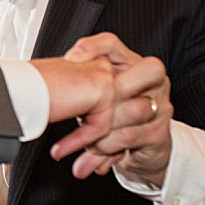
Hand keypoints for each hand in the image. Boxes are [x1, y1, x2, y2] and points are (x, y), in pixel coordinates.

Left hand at [60, 33, 172, 183]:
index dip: (94, 47)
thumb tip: (44, 84)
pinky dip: (103, 151)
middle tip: (83, 106)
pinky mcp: (159, 133)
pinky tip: (88, 161)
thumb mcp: (93, 97)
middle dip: (113, 86)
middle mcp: (151, 82)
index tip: (70, 59)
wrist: (141, 146)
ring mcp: (159, 106)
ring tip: (72, 145)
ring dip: (98, 130)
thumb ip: (79, 89)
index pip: (113, 44)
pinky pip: (128, 137)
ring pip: (132, 110)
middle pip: (145, 71)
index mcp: (130, 65)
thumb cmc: (112, 114)